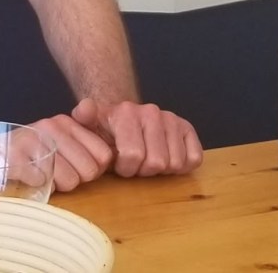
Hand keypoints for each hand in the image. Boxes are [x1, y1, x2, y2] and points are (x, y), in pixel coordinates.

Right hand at [26, 113, 115, 191]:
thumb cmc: (29, 150)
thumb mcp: (58, 139)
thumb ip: (85, 145)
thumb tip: (111, 160)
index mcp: (67, 122)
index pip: (104, 155)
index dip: (94, 169)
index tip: (77, 167)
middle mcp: (51, 127)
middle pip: (89, 172)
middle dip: (75, 179)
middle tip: (56, 174)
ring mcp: (33, 141)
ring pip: (69, 181)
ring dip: (56, 185)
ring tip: (41, 174)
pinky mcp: (16, 159)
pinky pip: (43, 183)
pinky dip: (37, 186)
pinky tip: (27, 176)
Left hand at [71, 98, 203, 177]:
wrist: (126, 118)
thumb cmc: (107, 131)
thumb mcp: (89, 126)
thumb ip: (84, 118)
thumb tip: (85, 108)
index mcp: (127, 113)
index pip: (134, 155)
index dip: (126, 168)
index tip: (119, 163)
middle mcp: (152, 112)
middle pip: (156, 163)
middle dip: (143, 171)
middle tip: (135, 164)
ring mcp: (172, 120)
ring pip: (175, 163)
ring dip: (161, 170)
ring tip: (148, 160)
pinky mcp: (188, 129)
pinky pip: (194, 159)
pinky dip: (181, 166)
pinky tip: (166, 158)